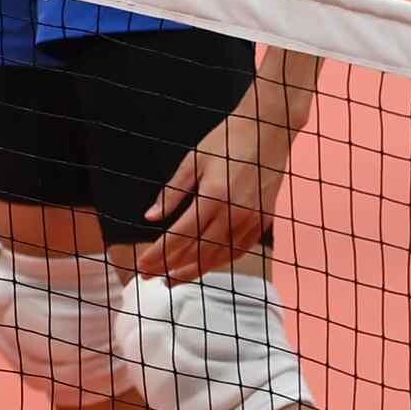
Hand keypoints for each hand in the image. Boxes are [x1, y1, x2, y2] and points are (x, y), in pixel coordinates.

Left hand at [133, 91, 294, 284]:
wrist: (267, 131)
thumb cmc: (226, 141)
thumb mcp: (192, 161)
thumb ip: (171, 193)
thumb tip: (150, 217)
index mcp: (213, 197)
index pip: (180, 236)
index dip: (160, 255)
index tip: (143, 266)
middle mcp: (234, 214)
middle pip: (199, 252)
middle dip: (172, 267)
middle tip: (152, 277)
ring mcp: (252, 221)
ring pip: (220, 256)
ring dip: (195, 270)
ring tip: (174, 278)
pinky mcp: (263, 222)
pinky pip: (238, 250)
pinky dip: (220, 261)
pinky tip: (205, 266)